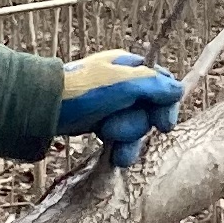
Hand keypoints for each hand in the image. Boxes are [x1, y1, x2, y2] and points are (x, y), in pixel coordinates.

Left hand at [58, 47, 181, 168]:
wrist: (43, 108)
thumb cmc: (83, 92)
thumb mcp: (125, 84)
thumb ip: (156, 86)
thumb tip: (179, 89)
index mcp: (130, 67)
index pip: (164, 86)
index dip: (166, 107)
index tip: (162, 126)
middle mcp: (124, 83)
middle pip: (150, 110)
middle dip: (137, 125)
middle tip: (114, 129)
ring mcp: (112, 104)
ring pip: (136, 126)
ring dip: (128, 140)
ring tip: (113, 146)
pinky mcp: (100, 121)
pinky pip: (121, 136)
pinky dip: (119, 146)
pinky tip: (114, 155)